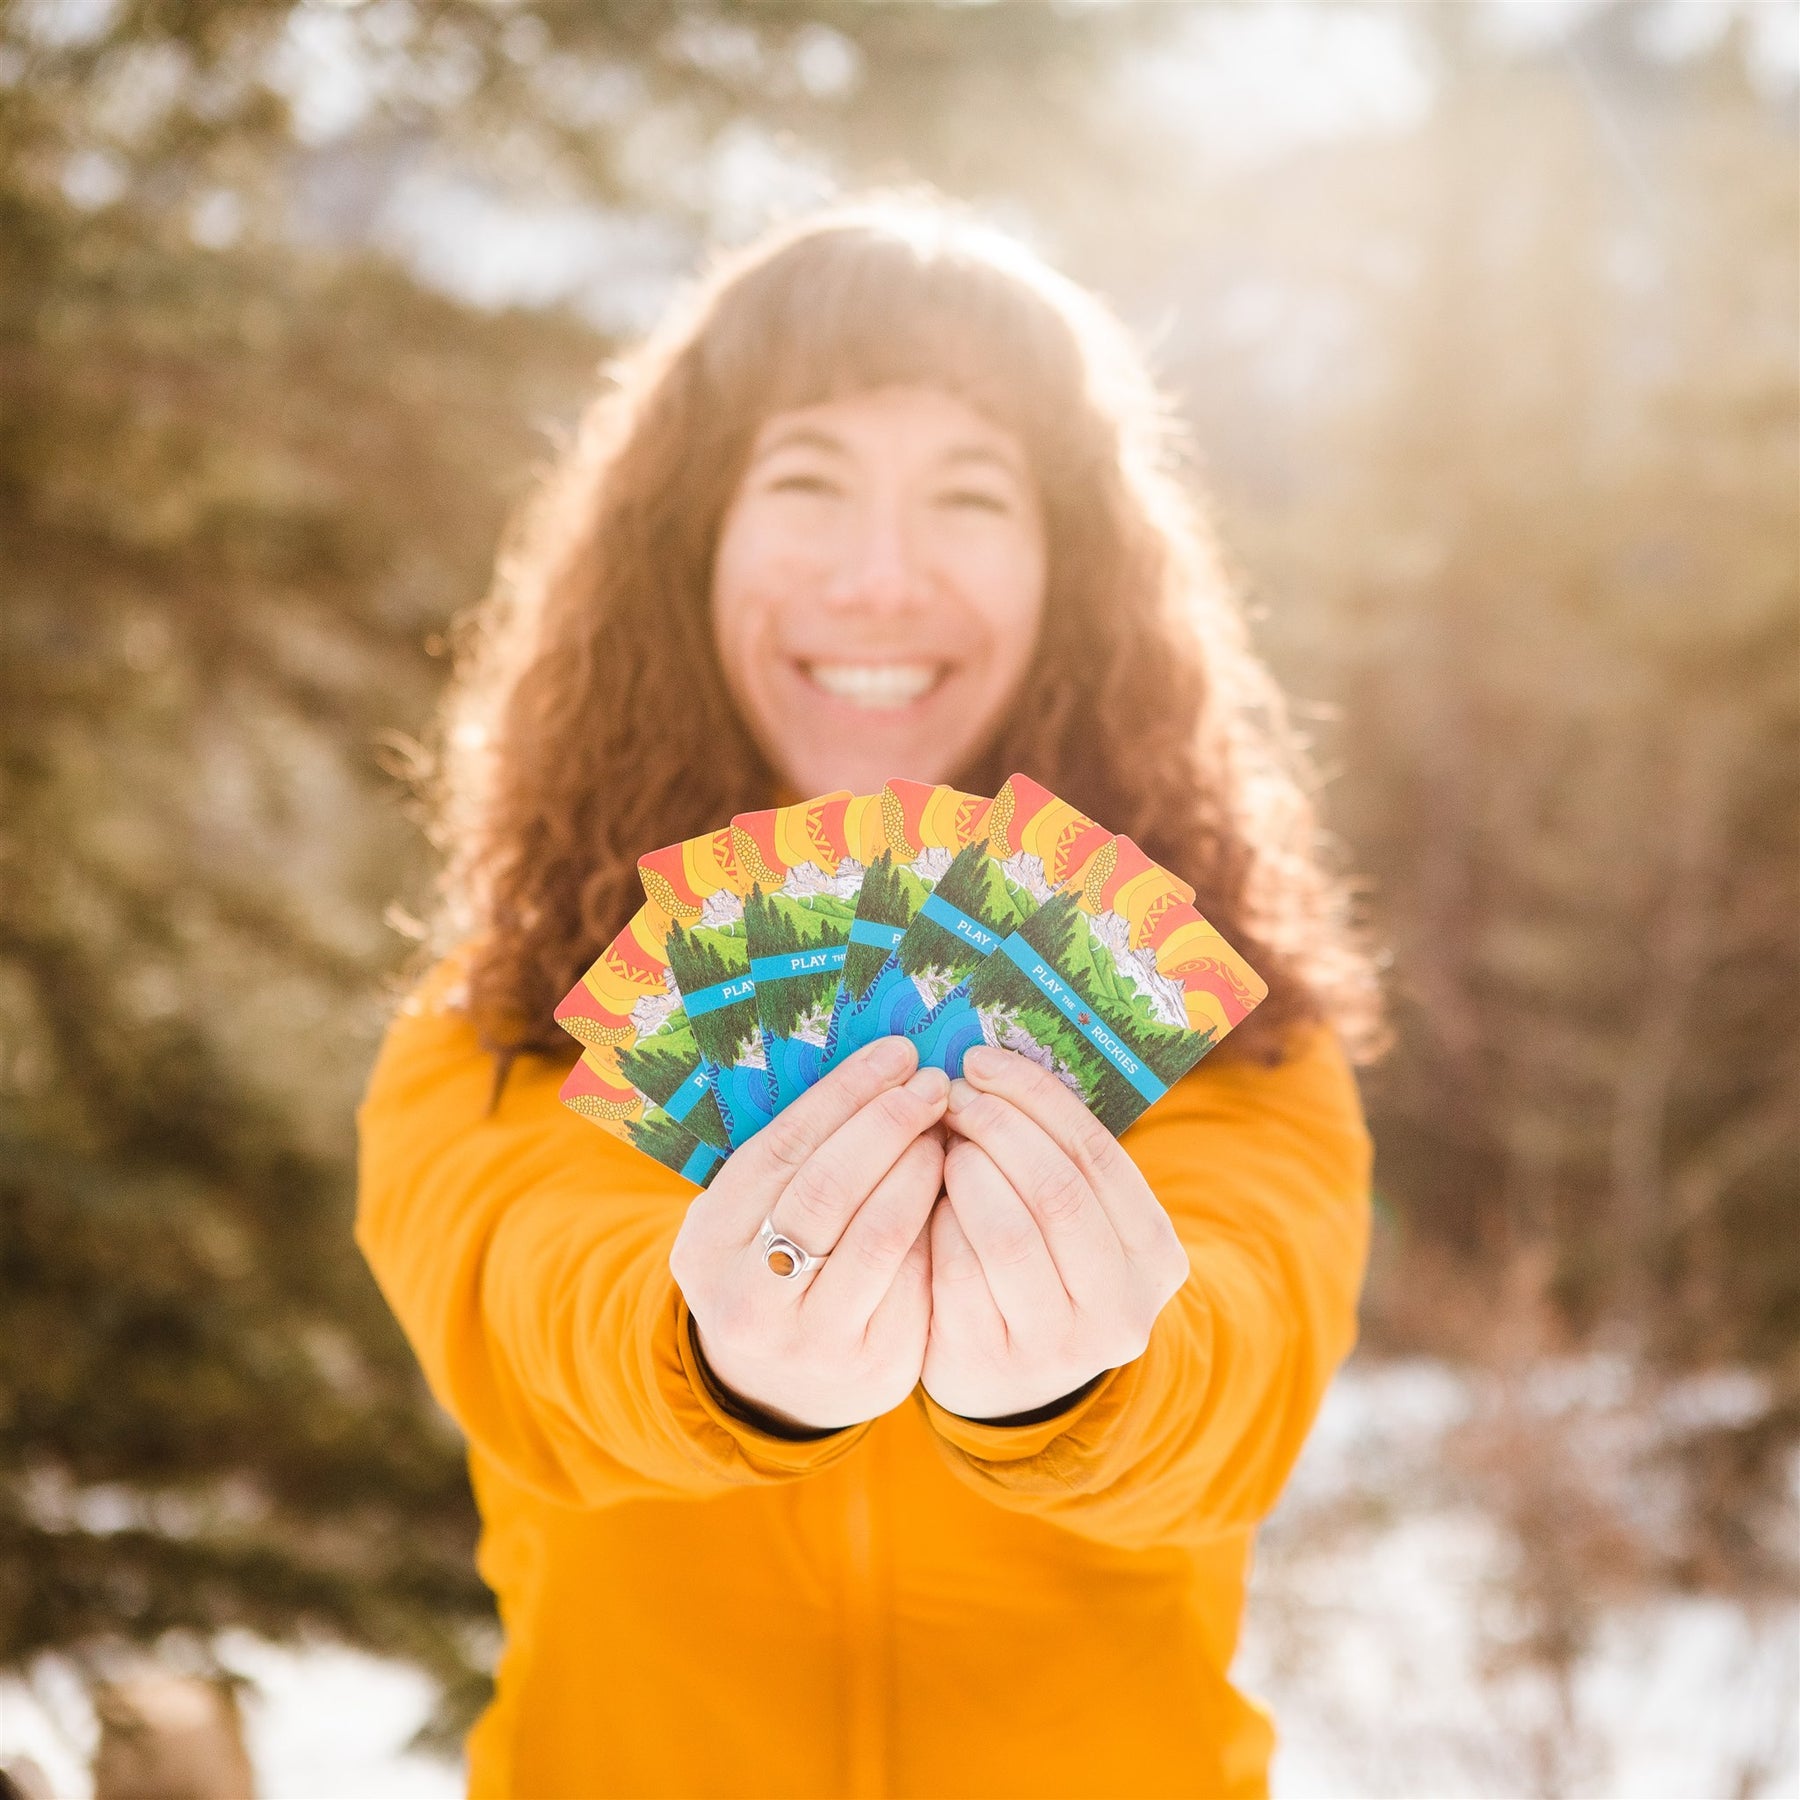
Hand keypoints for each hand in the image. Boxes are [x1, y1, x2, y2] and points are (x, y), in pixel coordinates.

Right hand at [669, 1035, 949, 1431]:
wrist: (773, 1391)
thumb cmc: (768, 1271)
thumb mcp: (746, 1220)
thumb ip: (791, 1161)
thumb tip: (877, 1070)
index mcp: (708, 1243)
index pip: (783, 1148)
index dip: (846, 1094)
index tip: (896, 1055)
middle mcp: (748, 1296)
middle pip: (827, 1189)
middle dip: (888, 1125)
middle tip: (931, 1085)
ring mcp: (810, 1339)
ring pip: (878, 1235)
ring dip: (920, 1170)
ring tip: (944, 1131)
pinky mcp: (873, 1365)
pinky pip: (916, 1279)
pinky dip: (938, 1223)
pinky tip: (955, 1189)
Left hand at [922, 1045, 1189, 1421]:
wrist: (1011, 1379)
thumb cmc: (1043, 1268)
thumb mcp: (1077, 1222)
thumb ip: (1056, 1155)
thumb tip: (991, 1063)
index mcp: (1154, 1253)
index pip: (1097, 1154)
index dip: (1034, 1097)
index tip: (981, 1060)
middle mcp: (1121, 1305)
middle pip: (1057, 1190)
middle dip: (996, 1128)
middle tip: (952, 1097)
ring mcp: (1059, 1344)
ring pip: (1008, 1233)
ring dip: (965, 1172)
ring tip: (940, 1143)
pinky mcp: (993, 1360)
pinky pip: (958, 1271)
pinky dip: (937, 1222)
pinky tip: (922, 1197)